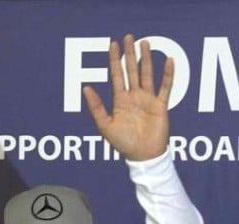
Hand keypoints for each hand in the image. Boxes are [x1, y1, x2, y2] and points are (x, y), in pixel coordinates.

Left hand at [83, 34, 172, 161]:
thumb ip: (96, 107)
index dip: (114, 60)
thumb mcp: (105, 125)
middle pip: (131, 70)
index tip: (112, 45)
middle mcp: (133, 97)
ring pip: (147, 74)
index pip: (116, 75)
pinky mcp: (161, 105)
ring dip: (146, 59)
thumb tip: (86, 88)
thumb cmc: (122, 143)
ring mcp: (148, 99)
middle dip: (129, 54)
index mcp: (120, 101)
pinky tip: (168, 60)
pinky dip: (168, 74)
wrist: (142, 155)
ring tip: (144, 43)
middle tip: (128, 37)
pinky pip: (165, 86)